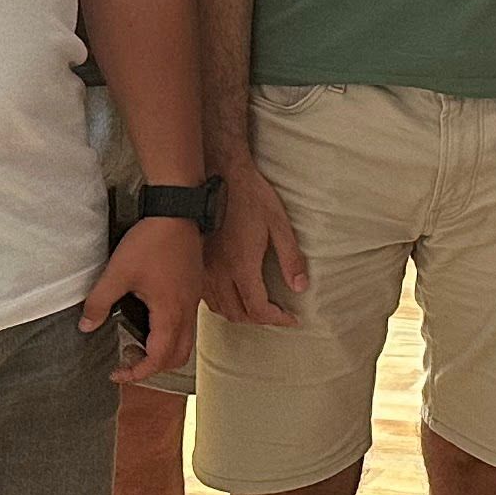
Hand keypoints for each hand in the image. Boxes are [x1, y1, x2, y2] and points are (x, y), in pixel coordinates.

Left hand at [85, 214, 204, 381]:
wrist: (177, 213)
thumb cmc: (151, 241)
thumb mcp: (118, 272)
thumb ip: (100, 302)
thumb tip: (86, 325)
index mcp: (170, 312)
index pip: (160, 357)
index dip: (139, 372)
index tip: (119, 372)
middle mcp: (187, 311)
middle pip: (178, 356)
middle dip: (153, 366)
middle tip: (127, 358)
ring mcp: (193, 301)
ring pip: (185, 341)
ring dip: (162, 351)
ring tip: (137, 341)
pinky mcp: (193, 291)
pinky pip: (187, 325)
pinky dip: (169, 334)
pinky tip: (150, 319)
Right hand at [205, 158, 310, 328]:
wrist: (219, 174)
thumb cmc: (250, 196)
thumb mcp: (279, 224)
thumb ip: (291, 258)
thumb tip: (300, 287)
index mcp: (241, 266)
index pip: (259, 309)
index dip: (277, 319)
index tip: (291, 318)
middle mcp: (218, 272)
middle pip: (238, 314)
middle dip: (260, 320)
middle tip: (277, 314)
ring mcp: (203, 268)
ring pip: (219, 308)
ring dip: (239, 314)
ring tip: (257, 308)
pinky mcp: (195, 262)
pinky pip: (205, 296)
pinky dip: (221, 304)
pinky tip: (232, 296)